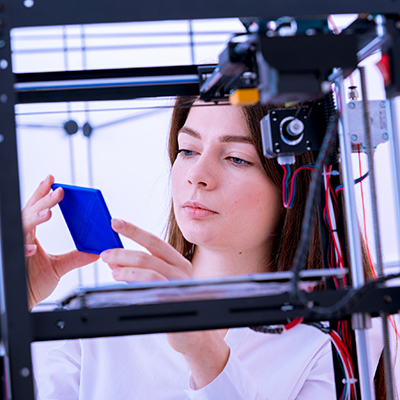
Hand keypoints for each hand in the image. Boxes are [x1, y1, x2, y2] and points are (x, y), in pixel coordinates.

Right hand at [22, 175, 98, 308]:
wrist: (22, 302)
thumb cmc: (32, 283)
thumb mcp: (59, 267)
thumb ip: (76, 257)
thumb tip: (95, 250)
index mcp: (31, 234)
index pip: (36, 208)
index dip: (42, 193)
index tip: (52, 180)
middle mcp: (22, 237)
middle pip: (30, 212)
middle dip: (44, 200)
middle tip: (59, 191)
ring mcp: (16, 247)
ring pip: (22, 226)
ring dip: (35, 218)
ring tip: (49, 212)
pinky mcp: (13, 262)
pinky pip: (16, 253)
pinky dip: (23, 248)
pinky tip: (30, 248)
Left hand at [102, 219, 228, 387]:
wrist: (195, 334)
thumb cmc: (177, 304)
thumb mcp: (163, 281)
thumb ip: (143, 269)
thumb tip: (117, 258)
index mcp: (179, 262)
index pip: (155, 241)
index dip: (134, 231)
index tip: (116, 222)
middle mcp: (182, 271)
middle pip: (148, 255)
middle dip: (123, 252)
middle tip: (105, 254)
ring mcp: (180, 287)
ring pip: (149, 271)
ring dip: (126, 269)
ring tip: (113, 271)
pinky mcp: (174, 303)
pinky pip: (151, 290)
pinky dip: (134, 285)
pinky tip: (123, 285)